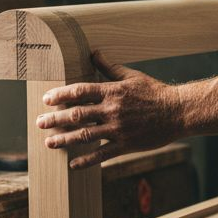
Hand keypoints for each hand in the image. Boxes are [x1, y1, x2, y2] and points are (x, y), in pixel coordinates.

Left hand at [36, 51, 185, 168]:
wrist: (177, 112)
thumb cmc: (154, 92)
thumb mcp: (131, 76)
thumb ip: (109, 67)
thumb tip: (93, 52)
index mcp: (112, 91)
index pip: (80, 92)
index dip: (61, 95)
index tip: (46, 99)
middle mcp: (112, 110)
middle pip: (77, 114)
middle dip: (56, 119)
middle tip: (40, 122)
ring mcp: (118, 129)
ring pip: (85, 135)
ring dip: (65, 139)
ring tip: (49, 142)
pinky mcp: (126, 145)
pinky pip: (102, 154)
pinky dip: (86, 160)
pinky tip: (72, 164)